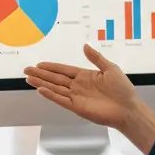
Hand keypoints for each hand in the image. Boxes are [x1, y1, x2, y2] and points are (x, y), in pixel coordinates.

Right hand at [25, 44, 139, 130]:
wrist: (128, 108)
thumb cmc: (122, 89)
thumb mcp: (110, 68)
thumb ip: (96, 58)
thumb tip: (85, 46)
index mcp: (85, 76)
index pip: (64, 70)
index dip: (51, 67)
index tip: (39, 64)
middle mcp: (78, 86)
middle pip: (55, 78)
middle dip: (41, 74)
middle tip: (26, 70)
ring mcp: (76, 97)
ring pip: (55, 88)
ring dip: (41, 83)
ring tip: (28, 79)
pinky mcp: (77, 107)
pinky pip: (61, 100)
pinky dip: (51, 95)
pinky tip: (41, 90)